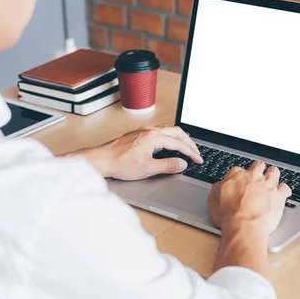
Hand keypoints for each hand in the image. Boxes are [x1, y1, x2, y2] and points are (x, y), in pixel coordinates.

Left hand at [71, 126, 203, 180]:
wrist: (101, 160)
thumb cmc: (119, 163)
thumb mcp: (147, 168)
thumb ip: (167, 166)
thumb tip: (182, 164)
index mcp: (154, 137)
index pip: (179, 144)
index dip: (191, 153)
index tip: (198, 160)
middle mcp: (150, 131)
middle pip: (176, 132)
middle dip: (189, 142)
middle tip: (196, 152)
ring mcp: (143, 131)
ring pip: (168, 130)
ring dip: (180, 138)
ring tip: (186, 147)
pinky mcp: (138, 134)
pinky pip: (160, 131)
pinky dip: (170, 137)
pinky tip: (168, 144)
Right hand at [207, 162, 291, 235]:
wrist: (244, 227)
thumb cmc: (228, 215)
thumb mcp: (213, 200)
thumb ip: (218, 188)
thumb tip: (220, 186)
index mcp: (237, 176)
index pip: (239, 169)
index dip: (239, 176)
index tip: (240, 181)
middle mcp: (253, 177)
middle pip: (258, 166)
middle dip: (258, 170)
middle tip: (257, 177)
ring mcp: (268, 185)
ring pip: (274, 172)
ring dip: (272, 175)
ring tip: (271, 179)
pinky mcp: (279, 195)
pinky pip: (285, 188)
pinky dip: (284, 190)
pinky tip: (282, 193)